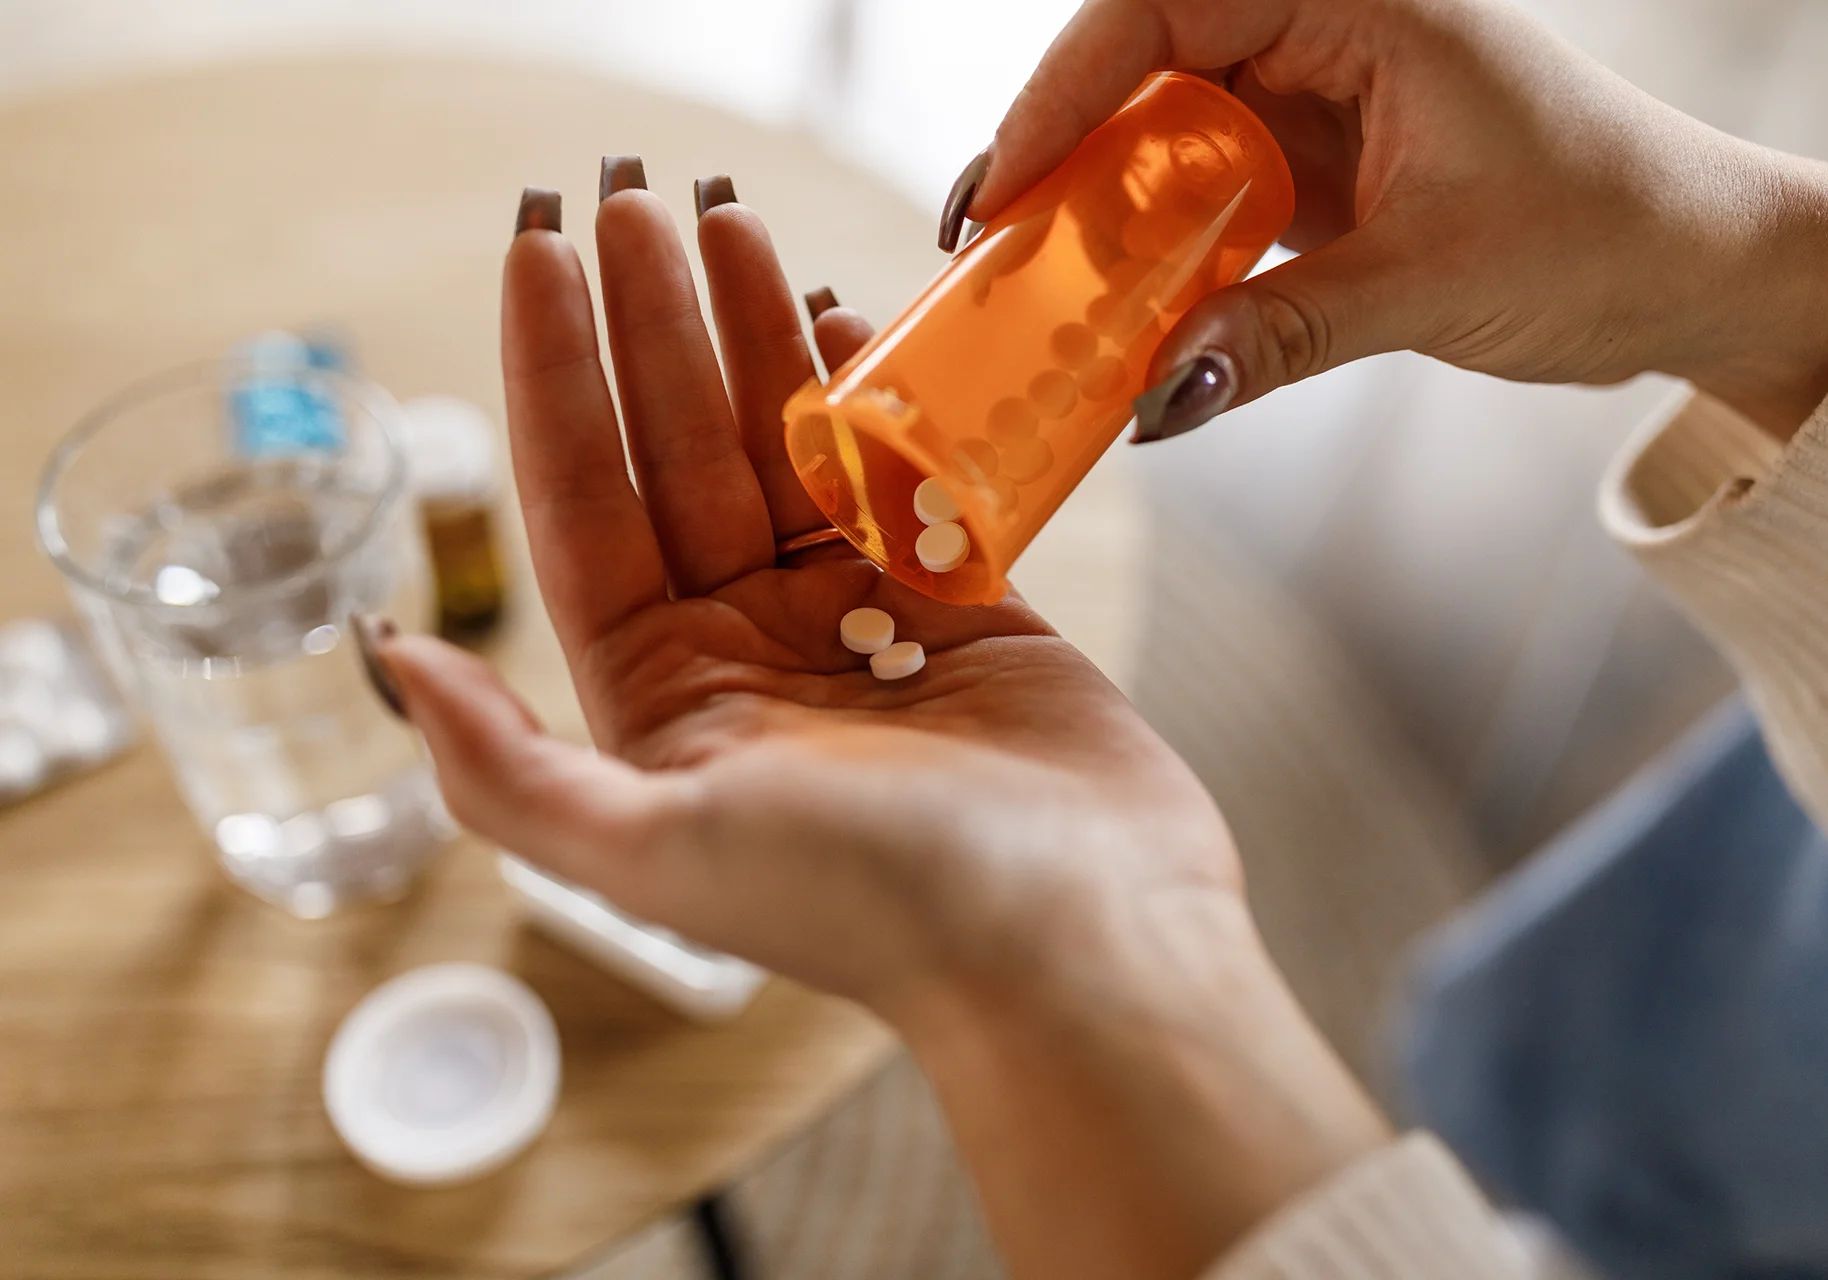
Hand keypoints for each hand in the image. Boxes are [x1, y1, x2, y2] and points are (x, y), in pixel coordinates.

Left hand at [371, 182, 1385, 1277]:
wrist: (1080, 942)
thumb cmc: (876, 909)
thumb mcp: (657, 852)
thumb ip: (507, 769)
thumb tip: (388, 655)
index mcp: (663, 706)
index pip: (582, 512)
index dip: (554, 378)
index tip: (541, 257)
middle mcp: (747, 657)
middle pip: (681, 458)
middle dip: (652, 330)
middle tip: (635, 201)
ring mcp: (856, 624)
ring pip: (785, 451)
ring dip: (753, 336)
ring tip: (729, 220)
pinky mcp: (963, 604)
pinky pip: (899, 473)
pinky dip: (870, 395)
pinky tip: (838, 317)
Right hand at [961, 0, 1827, 439]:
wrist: (1698, 269)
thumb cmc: (1608, 232)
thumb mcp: (1432, 283)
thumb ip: (1282, 335)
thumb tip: (1152, 401)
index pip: (1169, 7)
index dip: (1067, 87)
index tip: (1008, 185)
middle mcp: (1331, 26)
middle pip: (1146, 61)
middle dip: (1062, 149)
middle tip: (990, 247)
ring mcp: (1321, 95)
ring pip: (1167, 129)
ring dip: (1104, 207)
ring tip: (1036, 286)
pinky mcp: (1320, 163)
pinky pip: (1207, 189)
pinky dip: (1160, 247)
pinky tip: (1121, 308)